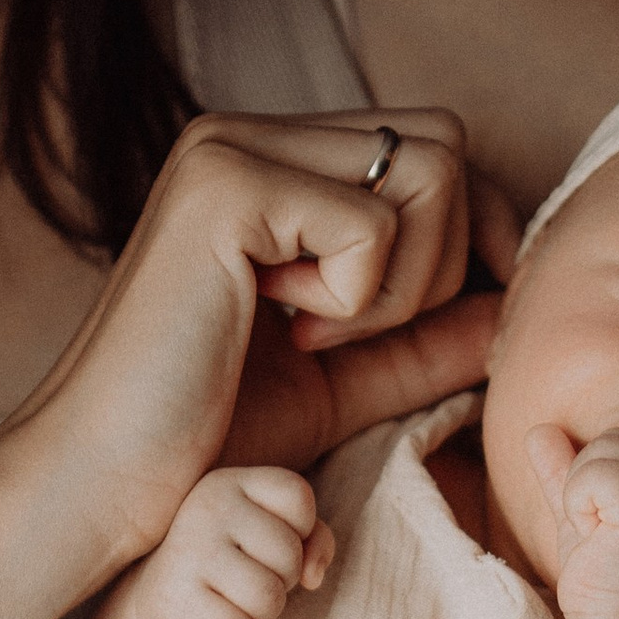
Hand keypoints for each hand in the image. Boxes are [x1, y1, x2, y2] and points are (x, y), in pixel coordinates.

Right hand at [0, 106, 494, 576]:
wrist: (103, 483)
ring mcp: (231, 149)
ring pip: (427, 171)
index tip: (461, 317)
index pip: (428, 147)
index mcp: (266, 163)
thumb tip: (515, 296)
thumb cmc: (205, 439)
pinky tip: (286, 332)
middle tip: (356, 337)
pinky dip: (360, 299)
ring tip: (318, 337)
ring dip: (405, 280)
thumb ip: (426, 335)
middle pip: (444, 143)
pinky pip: (374, 225)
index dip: (474, 230)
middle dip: (444, 256)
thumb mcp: (343, 379)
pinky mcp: (226, 187)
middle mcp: (245, 135)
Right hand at [131, 466, 333, 618]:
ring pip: (268, 597)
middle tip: (249, 580)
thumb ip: (314, 539)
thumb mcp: (275, 536)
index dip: (302, 531)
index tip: (270, 543)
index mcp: (230, 482)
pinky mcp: (175, 599)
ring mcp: (187, 551)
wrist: (162, 603)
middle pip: (288, 555)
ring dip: (264, 613)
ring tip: (236, 601)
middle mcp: (205, 507)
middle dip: (282, 580)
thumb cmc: (233, 564)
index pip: (298, 496)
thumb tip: (312, 576)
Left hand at [528, 425, 618, 618]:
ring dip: (581, 498)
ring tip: (602, 538)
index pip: (615, 440)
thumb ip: (564, 471)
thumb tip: (540, 429)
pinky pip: (594, 473)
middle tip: (602, 535)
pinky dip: (580, 506)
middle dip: (586, 486)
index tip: (606, 530)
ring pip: (599, 451)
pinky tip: (600, 539)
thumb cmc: (601, 579)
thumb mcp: (578, 515)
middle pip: (610, 438)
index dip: (593, 484)